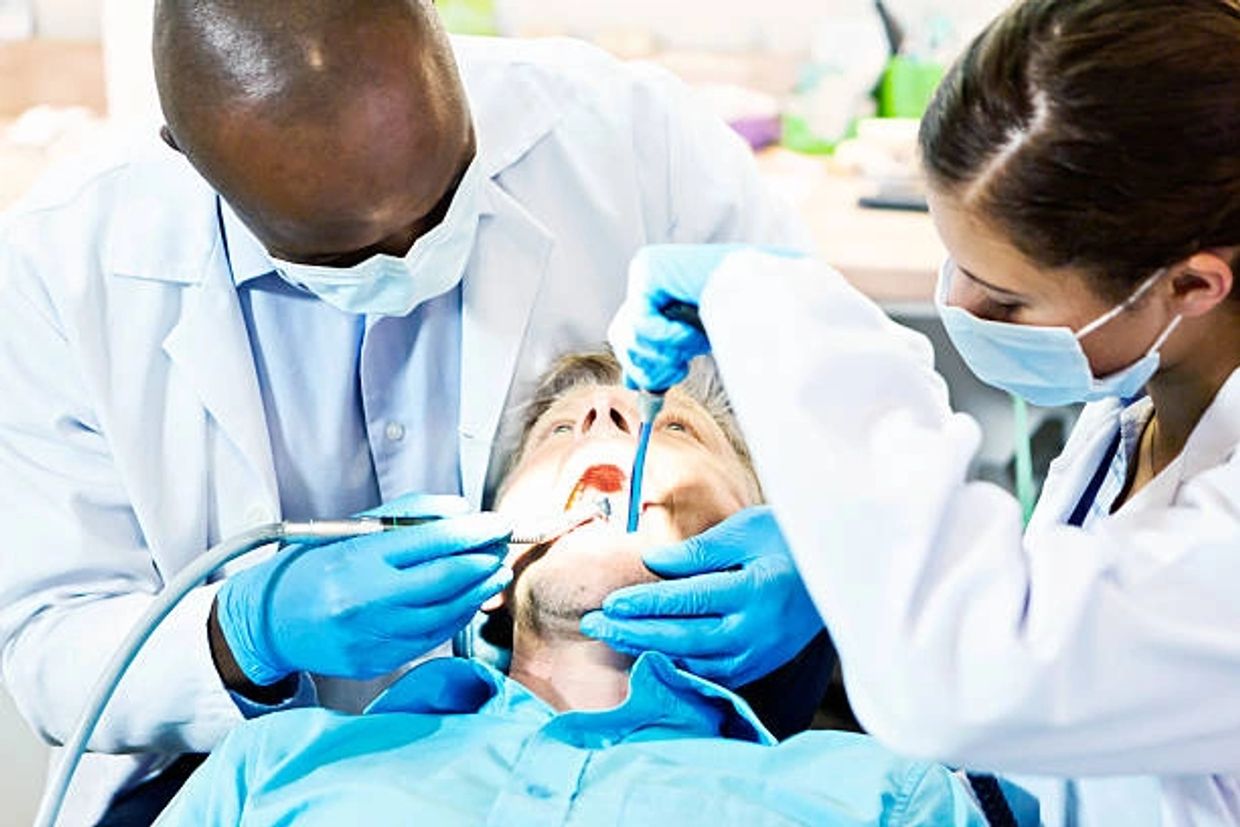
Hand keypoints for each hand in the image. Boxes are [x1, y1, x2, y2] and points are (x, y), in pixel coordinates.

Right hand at [215, 494, 512, 684]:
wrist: (268, 622)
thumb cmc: (311, 568)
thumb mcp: (349, 528)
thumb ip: (407, 514)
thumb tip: (460, 510)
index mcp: (358, 559)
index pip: (433, 541)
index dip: (475, 531)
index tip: (500, 522)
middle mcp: (367, 599)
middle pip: (447, 579)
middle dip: (484, 559)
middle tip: (504, 545)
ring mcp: (373, 635)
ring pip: (446, 612)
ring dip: (478, 590)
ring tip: (495, 571)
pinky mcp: (378, 662)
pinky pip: (432, 638)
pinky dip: (457, 616)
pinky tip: (468, 599)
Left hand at [580, 507, 822, 687]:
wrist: (840, 574)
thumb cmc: (790, 541)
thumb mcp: (748, 530)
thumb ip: (700, 550)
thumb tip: (653, 563)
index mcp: (755, 591)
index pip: (689, 601)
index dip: (646, 603)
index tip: (610, 602)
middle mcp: (756, 630)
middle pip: (684, 638)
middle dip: (634, 632)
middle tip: (593, 625)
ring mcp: (758, 654)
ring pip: (693, 660)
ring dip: (648, 650)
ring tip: (611, 638)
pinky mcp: (758, 666)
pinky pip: (709, 672)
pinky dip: (675, 664)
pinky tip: (647, 653)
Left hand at [607, 244, 803, 391]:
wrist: (768, 288)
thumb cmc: (740, 316)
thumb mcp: (693, 345)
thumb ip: (661, 357)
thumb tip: (631, 382)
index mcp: (655, 295)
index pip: (626, 340)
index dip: (644, 369)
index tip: (668, 383)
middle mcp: (645, 279)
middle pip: (621, 340)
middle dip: (651, 367)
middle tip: (681, 370)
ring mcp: (644, 270)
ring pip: (628, 335)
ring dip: (664, 352)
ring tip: (694, 344)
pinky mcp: (649, 268)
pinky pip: (640, 320)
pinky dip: (666, 337)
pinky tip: (689, 332)